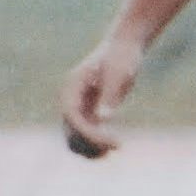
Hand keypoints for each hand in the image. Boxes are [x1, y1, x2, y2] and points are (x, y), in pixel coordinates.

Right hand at [60, 35, 140, 157]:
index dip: (87, 131)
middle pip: (70, 129)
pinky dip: (96, 141)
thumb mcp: (118, 73)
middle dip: (89, 142)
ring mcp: (79, 104)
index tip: (108, 140)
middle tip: (115, 146)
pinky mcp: (90, 109)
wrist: (124, 47)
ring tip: (115, 148)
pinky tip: (113, 146)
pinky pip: (87, 131)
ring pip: (76, 134)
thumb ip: (110, 95)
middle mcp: (71, 98)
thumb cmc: (122, 56)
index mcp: (72, 86)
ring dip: (91, 146)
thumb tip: (104, 118)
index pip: (72, 116)